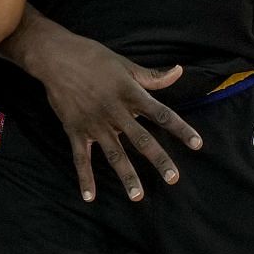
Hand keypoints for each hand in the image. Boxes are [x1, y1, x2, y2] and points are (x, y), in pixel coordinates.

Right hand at [25, 27, 203, 201]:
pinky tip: (90, 197)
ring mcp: (95, 123)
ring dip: (127, 175)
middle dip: (158, 159)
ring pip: (114, 154)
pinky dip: (85, 178)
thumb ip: (151, 76)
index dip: (180, 129)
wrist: (56, 57)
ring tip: (137, 196)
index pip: (161, 114)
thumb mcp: (125, 64)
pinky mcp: (76, 130)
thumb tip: (178, 72)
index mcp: (130, 94)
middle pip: (141, 139)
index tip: (197, 144)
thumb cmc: (93, 57)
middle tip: (173, 178)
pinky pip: (81, 158)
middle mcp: (115, 112)